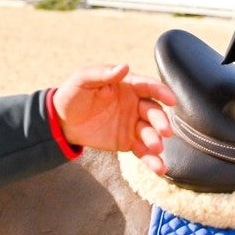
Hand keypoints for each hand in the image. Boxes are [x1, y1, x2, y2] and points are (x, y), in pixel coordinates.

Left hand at [52, 64, 176, 174]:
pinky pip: (142, 151)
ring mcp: (133, 124)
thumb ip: (103, 73)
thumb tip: (124, 66)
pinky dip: (152, 160)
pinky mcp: (127, 142)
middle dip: (161, 121)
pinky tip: (160, 168)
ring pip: (150, 132)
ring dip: (156, 140)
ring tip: (156, 149)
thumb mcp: (83, 79)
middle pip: (153, 111)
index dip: (162, 92)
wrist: (62, 122)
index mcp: (128, 86)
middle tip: (165, 131)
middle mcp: (135, 104)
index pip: (149, 87)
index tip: (172, 100)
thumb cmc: (73, 94)